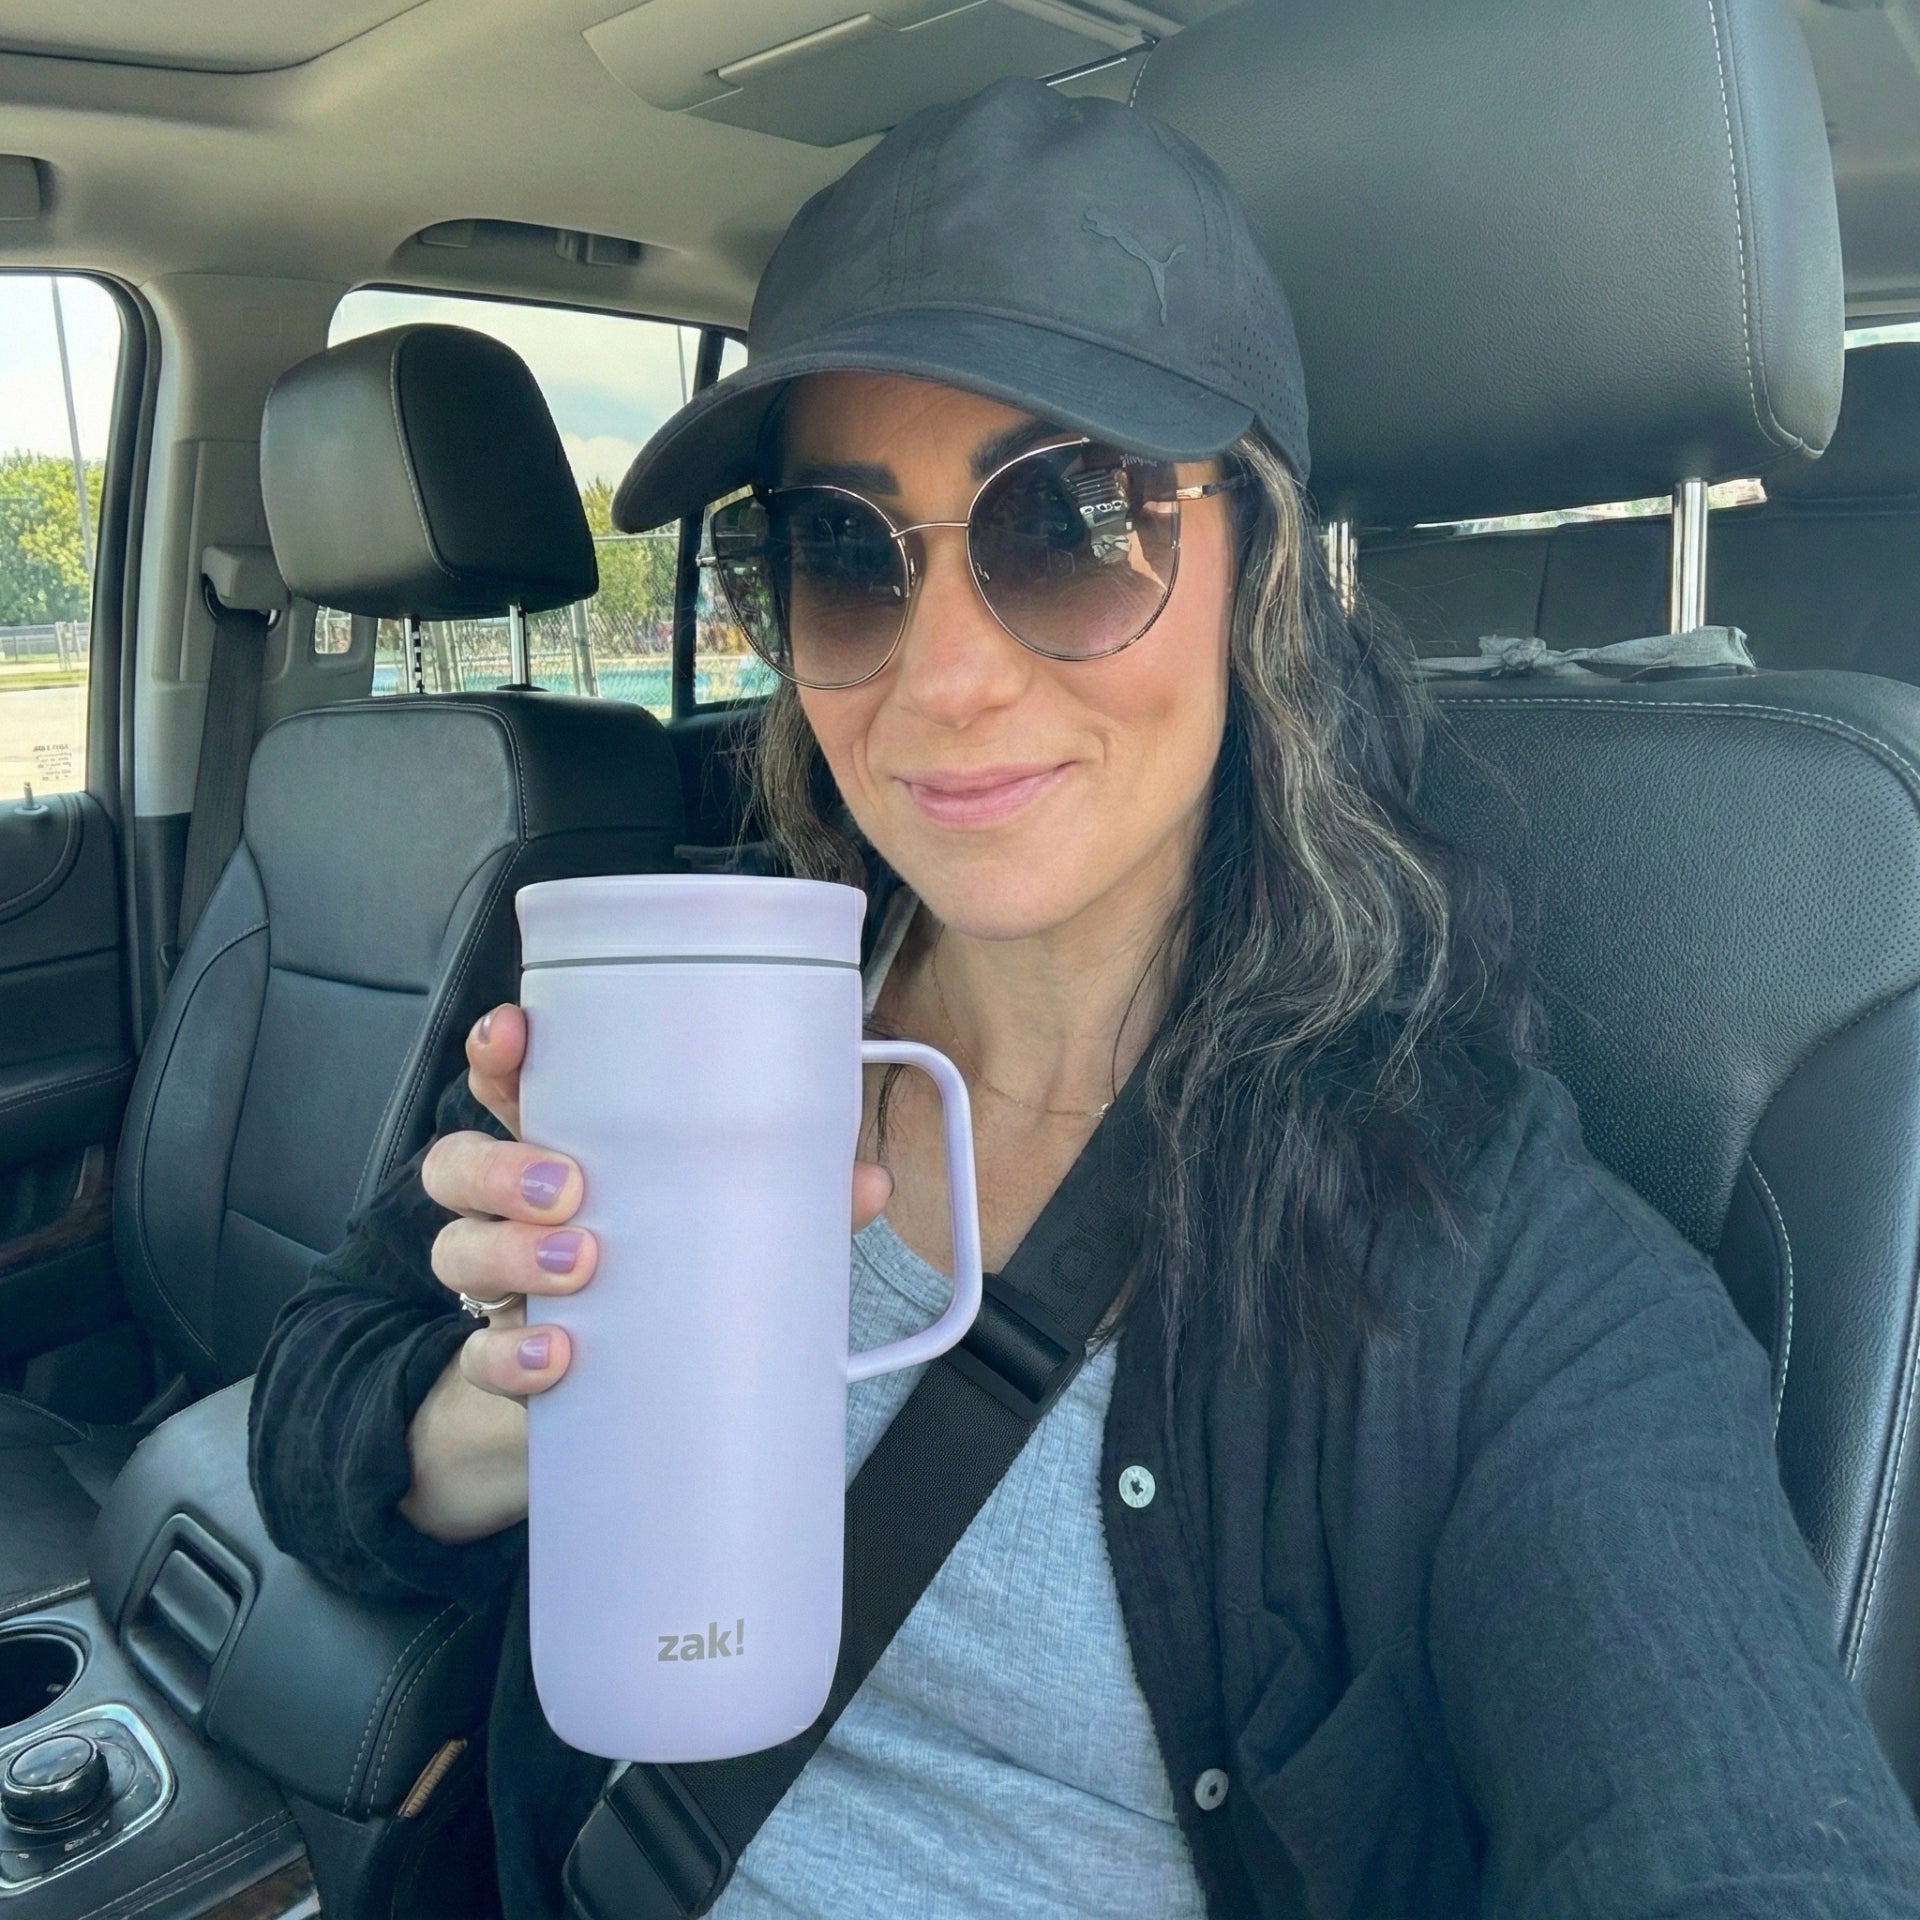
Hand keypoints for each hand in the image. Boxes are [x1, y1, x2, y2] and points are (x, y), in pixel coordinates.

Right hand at [424, 1005, 897, 1400]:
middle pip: (457, 1161)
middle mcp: (514, 1209)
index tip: (512, 1033)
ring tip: (581, 1262)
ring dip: (509, 1249)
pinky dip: (512, 1355)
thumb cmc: (673, 1273)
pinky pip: (480, 1356)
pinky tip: (558, 1355)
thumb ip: (793, 1199)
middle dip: (502, 1162)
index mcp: (565, 1149)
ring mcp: (498, 1284)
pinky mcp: (500, 1362)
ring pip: (455, 1246)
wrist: (627, 1400)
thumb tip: (870, 1183)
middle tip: (569, 1185)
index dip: (497, 1051)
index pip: (509, 1084)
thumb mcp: (727, 1225)